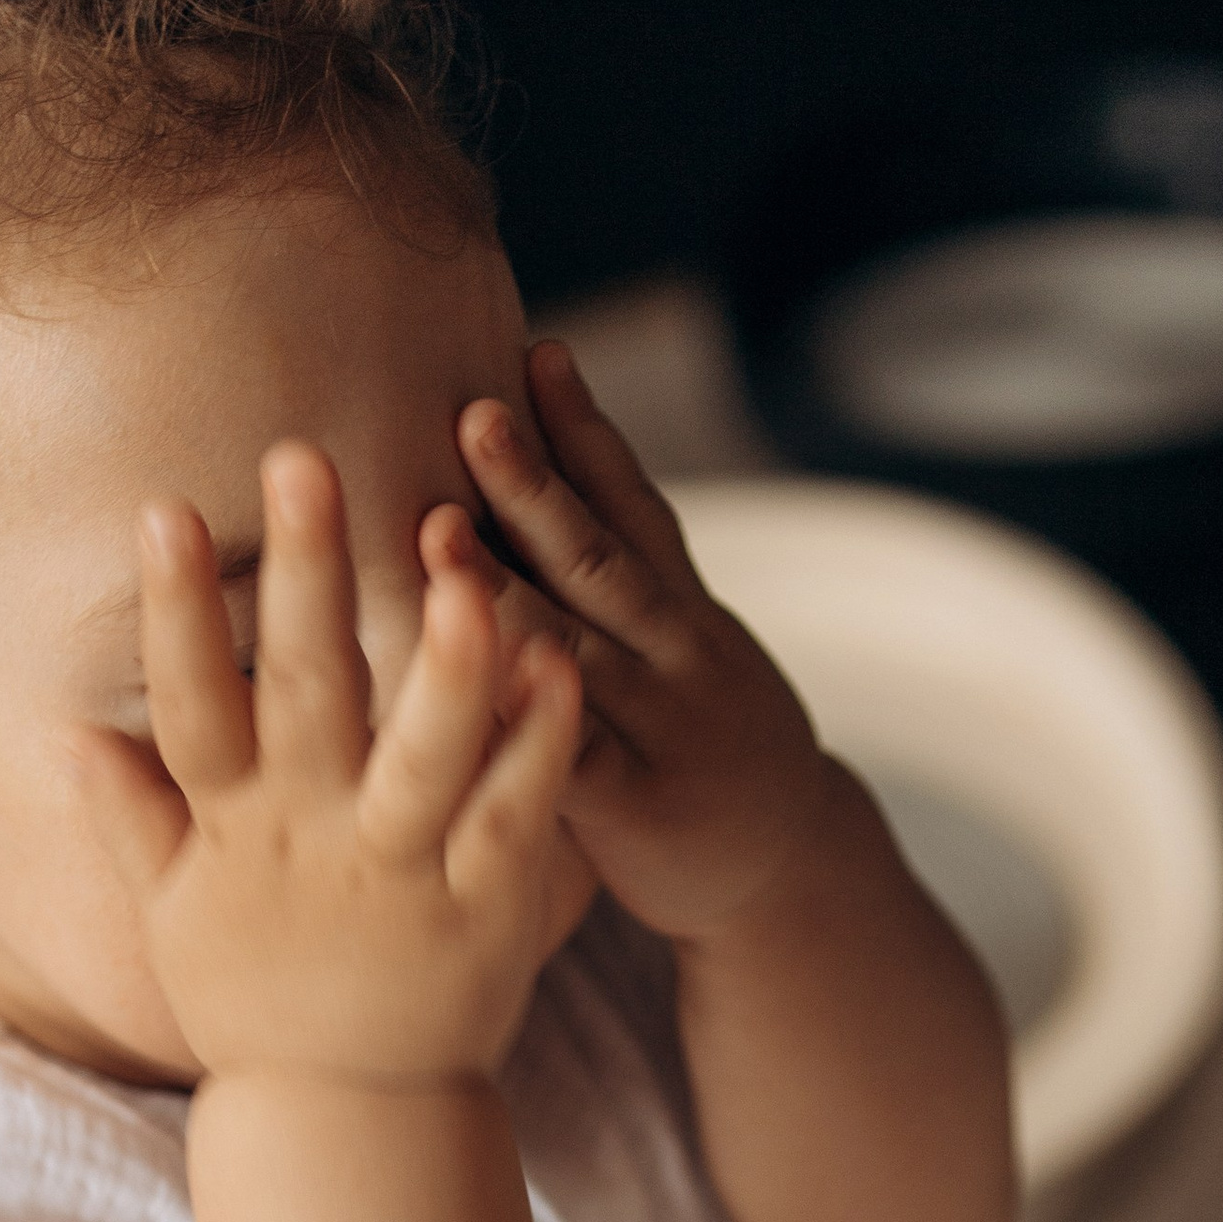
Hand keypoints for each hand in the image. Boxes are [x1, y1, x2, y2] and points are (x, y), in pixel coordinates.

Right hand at [78, 441, 583, 1085]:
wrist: (352, 1120)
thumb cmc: (259, 1004)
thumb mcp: (176, 919)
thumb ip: (132, 821)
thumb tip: (72, 732)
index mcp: (237, 829)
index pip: (191, 704)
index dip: (173, 611)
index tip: (163, 507)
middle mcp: (314, 840)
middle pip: (305, 695)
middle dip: (304, 576)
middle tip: (306, 459)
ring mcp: (403, 874)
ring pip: (422, 756)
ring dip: (441, 663)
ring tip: (464, 570)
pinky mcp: (487, 908)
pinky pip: (517, 814)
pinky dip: (540, 745)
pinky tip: (561, 664)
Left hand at [448, 340, 850, 943]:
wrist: (786, 871)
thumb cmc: (693, 753)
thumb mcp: (676, 656)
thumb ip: (606, 590)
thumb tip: (518, 495)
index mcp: (681, 608)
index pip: (634, 501)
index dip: (587, 429)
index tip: (539, 349)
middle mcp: (680, 652)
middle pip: (599, 556)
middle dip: (533, 484)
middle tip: (471, 413)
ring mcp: (666, 728)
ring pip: (578, 646)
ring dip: (503, 587)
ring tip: (437, 531)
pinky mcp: (643, 810)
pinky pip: (574, 762)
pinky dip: (526, 721)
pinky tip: (471, 686)